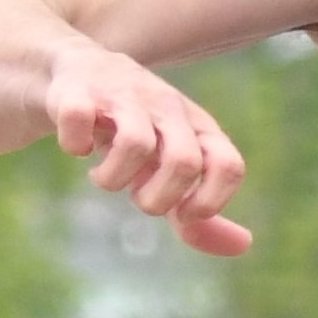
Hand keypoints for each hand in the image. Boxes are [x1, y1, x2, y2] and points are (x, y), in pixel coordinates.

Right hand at [43, 41, 251, 256]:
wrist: (78, 72)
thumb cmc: (137, 132)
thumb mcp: (173, 170)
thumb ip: (202, 215)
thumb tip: (243, 246)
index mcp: (198, 128)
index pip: (228, 166)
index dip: (208, 202)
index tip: (181, 214)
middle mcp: (168, 107)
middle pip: (184, 161)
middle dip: (157, 199)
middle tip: (138, 196)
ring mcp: (125, 95)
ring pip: (135, 143)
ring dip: (112, 179)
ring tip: (105, 178)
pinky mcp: (80, 89)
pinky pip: (80, 118)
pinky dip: (74, 145)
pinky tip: (77, 147)